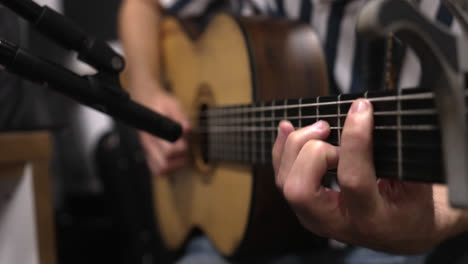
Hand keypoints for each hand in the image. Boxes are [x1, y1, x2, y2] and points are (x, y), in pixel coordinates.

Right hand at [134, 82, 191, 176]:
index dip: (180, 149)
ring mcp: (148, 150)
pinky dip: (168, 169)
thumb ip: (180, 117)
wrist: (145, 99)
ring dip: (174, 167)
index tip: (185, 141)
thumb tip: (186, 129)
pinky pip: (156, 170)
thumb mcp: (172, 104)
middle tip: (184, 149)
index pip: (168, 151)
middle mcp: (148, 144)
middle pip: (163, 166)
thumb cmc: (159, 102)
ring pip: (160, 171)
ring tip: (181, 155)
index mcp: (153, 132)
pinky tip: (175, 159)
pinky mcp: (149, 154)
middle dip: (178, 160)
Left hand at [272, 99, 467, 253]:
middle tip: (331, 130)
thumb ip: (398, 156)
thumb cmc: (412, 207)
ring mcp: (314, 217)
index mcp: (371, 219)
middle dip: (313, 151)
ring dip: (295, 146)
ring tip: (321, 127)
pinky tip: (288, 128)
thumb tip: (371, 116)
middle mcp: (335, 223)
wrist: (402, 232)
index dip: (355, 140)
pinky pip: (281, 177)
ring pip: (285, 182)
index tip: (362, 109)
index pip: (352, 179)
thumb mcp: (418, 185)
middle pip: (301, 189)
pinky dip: (282, 149)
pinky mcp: (305, 207)